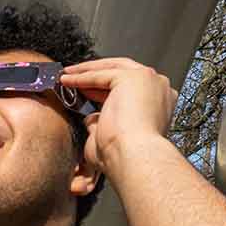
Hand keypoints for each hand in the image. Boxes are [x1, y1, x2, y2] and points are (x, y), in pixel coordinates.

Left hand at [59, 57, 177, 172]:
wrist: (134, 157)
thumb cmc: (126, 156)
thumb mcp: (111, 136)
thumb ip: (101, 125)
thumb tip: (90, 119)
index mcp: (159, 104)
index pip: (129, 89)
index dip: (104, 89)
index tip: (85, 92)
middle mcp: (158, 88)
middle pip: (121, 72)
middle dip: (95, 74)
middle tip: (73, 77)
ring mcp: (148, 80)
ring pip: (112, 68)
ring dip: (87, 71)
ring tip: (67, 75)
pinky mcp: (133, 77)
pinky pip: (102, 74)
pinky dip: (82, 76)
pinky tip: (66, 79)